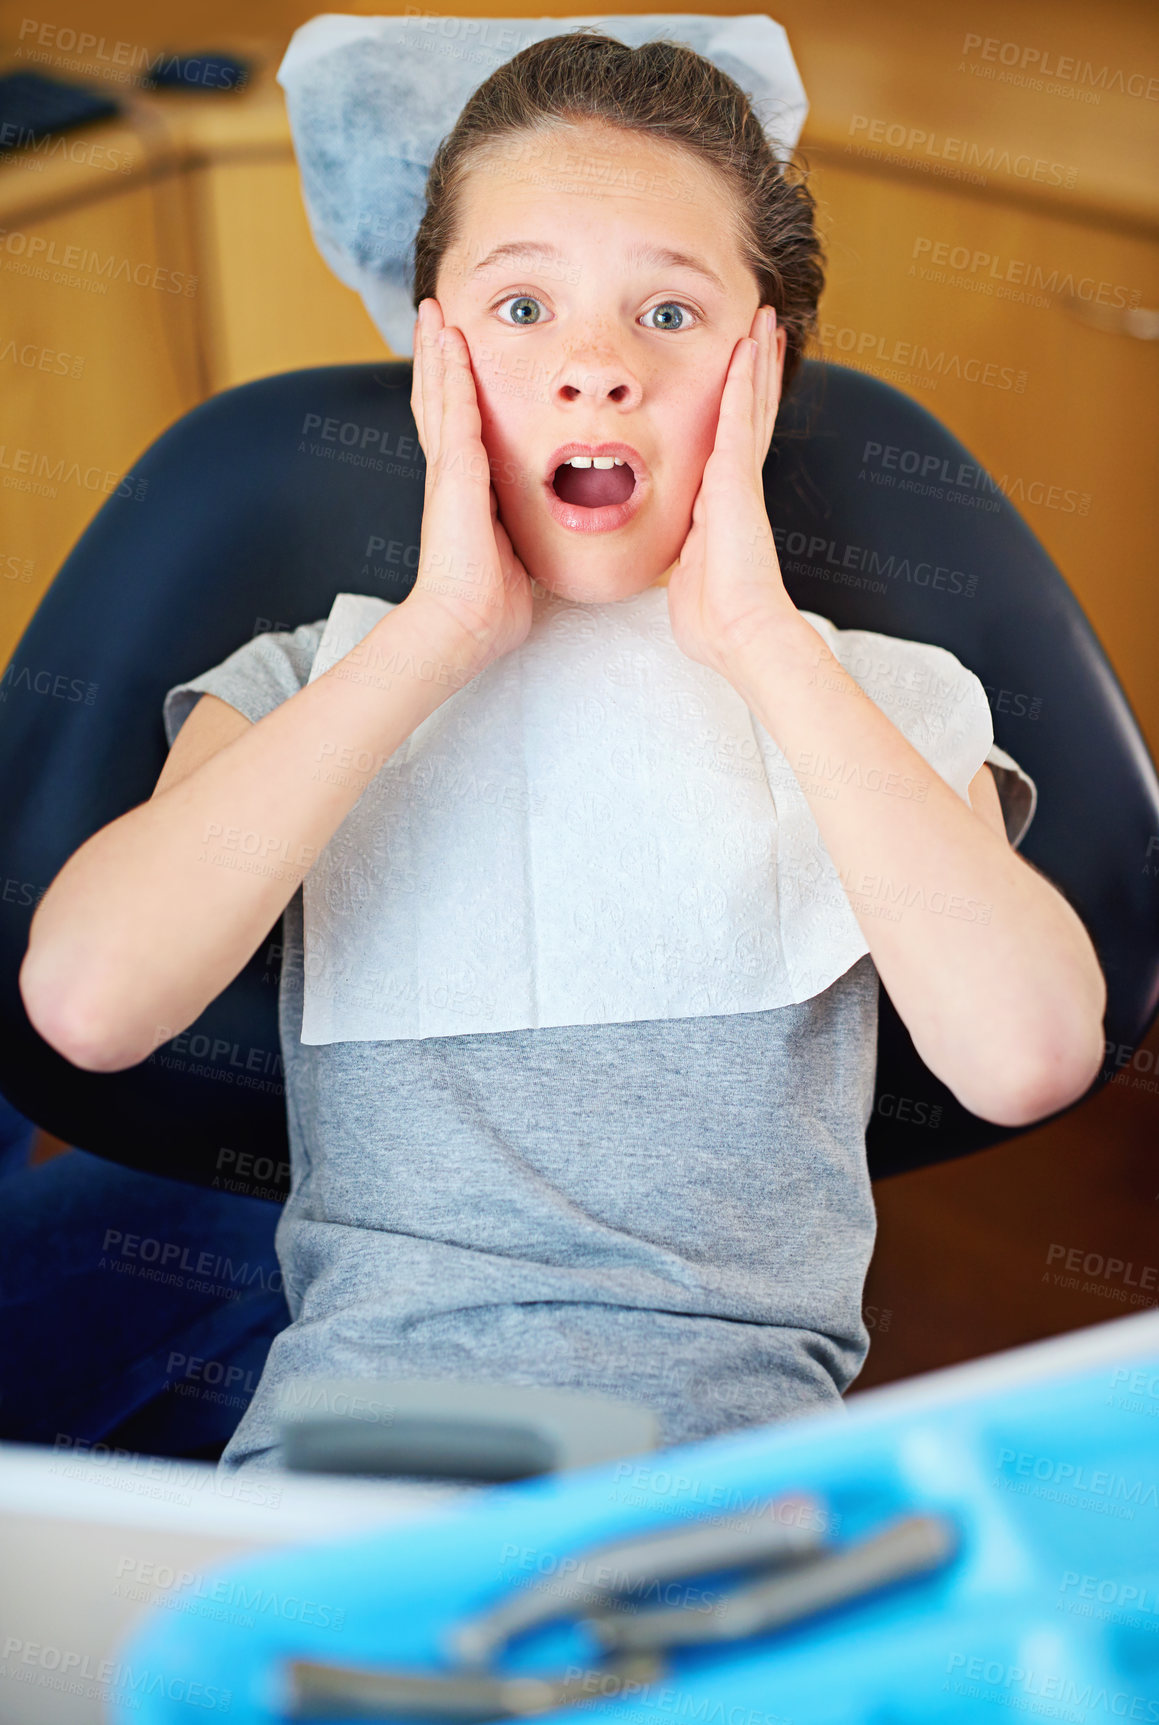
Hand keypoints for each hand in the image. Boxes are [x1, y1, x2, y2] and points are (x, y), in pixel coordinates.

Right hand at [406, 297, 534, 672]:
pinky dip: (450, 372)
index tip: (456, 359)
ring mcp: (448, 471)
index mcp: (464, 494)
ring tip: (434, 311)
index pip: (457, 429)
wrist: (465, 625)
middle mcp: (450, 475)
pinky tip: (450, 339)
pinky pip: (453, 410)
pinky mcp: (455, 473)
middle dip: (437, 358)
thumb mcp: (517, 558)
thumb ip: (523, 536)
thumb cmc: (491, 607)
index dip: (452, 393)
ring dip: (437, 350)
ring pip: (439, 394)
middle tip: (435, 316)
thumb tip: (544, 540)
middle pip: (438, 400)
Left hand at [664, 304, 795, 676]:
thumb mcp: (687, 580)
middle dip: (756, 372)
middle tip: (764, 330)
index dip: (739, 409)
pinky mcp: (735, 476)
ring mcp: (738, 478)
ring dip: (755, 361)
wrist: (738, 631)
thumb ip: (684, 562)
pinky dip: (744, 378)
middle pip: (749, 414)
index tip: (741, 378)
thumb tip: (676, 571)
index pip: (732, 445)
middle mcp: (735, 486)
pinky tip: (748, 344)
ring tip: (764, 321)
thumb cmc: (712, 619)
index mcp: (722, 507)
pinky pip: (738, 415)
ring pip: (749, 405)